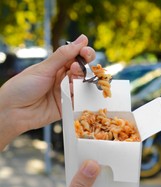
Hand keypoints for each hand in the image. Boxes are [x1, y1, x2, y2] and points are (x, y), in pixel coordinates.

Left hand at [0, 34, 94, 148]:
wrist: (12, 111)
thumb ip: (64, 55)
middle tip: (77, 68)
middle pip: (82, 70)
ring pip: (82, 85)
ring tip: (70, 82)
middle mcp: (63, 78)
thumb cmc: (22, 87)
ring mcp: (66, 92)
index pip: (76, 57)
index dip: (83, 53)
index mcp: (56, 66)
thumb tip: (82, 39)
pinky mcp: (68, 107)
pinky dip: (80, 97)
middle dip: (84, 67)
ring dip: (80, 82)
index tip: (85, 52)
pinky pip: (79, 101)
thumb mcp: (44, 69)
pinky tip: (73, 94)